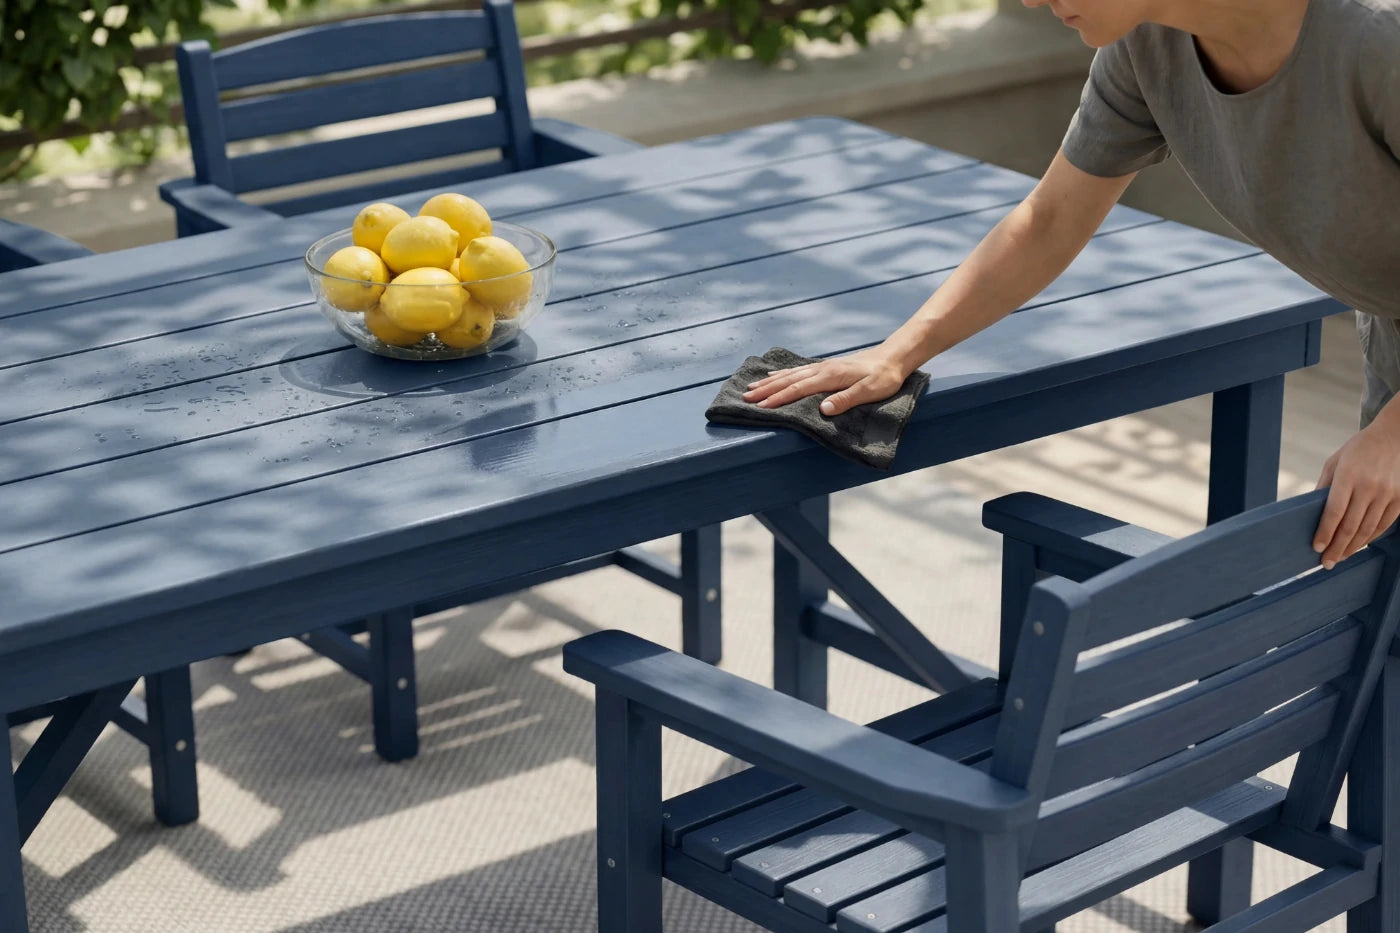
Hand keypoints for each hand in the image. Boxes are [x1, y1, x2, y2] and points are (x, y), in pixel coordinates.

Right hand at [742, 347, 910, 416]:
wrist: (894, 357)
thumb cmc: (885, 377)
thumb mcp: (870, 391)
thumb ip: (846, 400)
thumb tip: (823, 409)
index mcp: (830, 376)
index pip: (798, 389)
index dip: (779, 399)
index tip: (761, 407)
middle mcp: (822, 369)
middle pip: (788, 380)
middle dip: (766, 390)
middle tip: (746, 397)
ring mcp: (823, 367)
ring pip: (791, 374)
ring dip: (770, 382)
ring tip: (753, 388)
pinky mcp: (826, 367)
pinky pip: (798, 370)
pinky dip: (783, 374)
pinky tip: (775, 375)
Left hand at [1313, 423, 1399, 568]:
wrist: (1396, 436)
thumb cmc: (1359, 449)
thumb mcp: (1335, 461)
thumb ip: (1324, 486)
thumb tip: (1311, 511)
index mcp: (1348, 476)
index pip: (1334, 512)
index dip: (1325, 533)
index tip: (1316, 548)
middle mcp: (1369, 486)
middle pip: (1350, 526)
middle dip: (1337, 548)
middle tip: (1326, 563)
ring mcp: (1387, 494)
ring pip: (1368, 529)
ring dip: (1353, 547)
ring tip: (1340, 557)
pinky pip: (1384, 525)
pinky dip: (1370, 538)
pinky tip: (1359, 545)